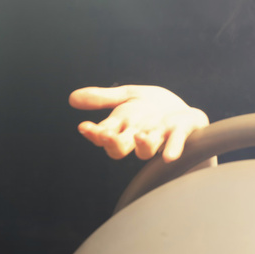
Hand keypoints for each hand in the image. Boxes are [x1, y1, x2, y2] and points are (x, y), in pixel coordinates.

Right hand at [69, 85, 209, 161]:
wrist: (183, 112)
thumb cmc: (152, 108)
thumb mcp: (128, 96)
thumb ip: (103, 98)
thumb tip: (71, 98)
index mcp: (124, 127)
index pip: (104, 135)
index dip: (94, 133)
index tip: (85, 127)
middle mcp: (139, 136)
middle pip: (122, 147)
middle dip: (113, 142)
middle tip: (106, 135)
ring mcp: (160, 136)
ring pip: (148, 149)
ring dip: (143, 145)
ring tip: (140, 138)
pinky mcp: (180, 133)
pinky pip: (176, 143)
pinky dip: (173, 149)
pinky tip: (170, 157)